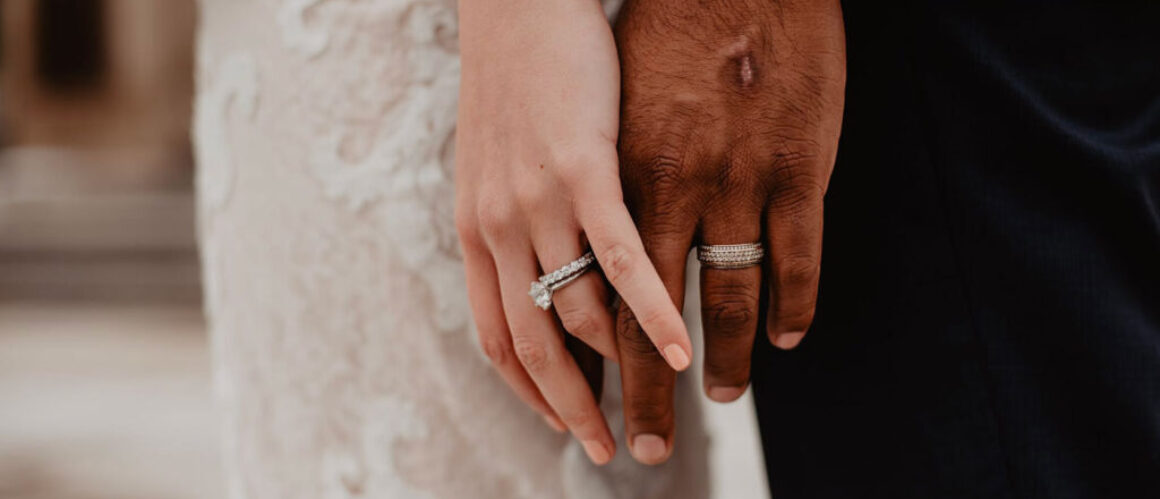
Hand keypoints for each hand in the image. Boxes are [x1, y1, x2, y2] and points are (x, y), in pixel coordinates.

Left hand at [454, 0, 692, 464]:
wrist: (521, 4)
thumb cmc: (521, 79)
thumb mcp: (498, 164)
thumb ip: (515, 226)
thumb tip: (542, 273)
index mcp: (477, 230)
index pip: (496, 336)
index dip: (530, 392)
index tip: (565, 424)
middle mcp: (498, 226)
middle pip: (533, 344)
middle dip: (572, 408)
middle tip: (608, 450)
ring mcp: (537, 200)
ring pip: (579, 310)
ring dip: (624, 369)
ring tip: (665, 405)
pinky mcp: (582, 168)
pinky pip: (620, 258)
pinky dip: (652, 311)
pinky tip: (683, 346)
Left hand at [612, 0, 845, 463]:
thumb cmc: (652, 29)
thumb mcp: (594, 108)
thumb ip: (582, 182)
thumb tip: (568, 244)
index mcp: (593, 180)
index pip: (572, 301)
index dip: (573, 369)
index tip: (581, 413)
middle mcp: (658, 190)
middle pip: (636, 320)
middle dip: (637, 395)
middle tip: (642, 449)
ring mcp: (727, 181)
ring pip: (719, 299)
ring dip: (718, 360)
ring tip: (717, 399)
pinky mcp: (793, 166)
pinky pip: (793, 257)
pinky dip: (790, 305)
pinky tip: (787, 338)